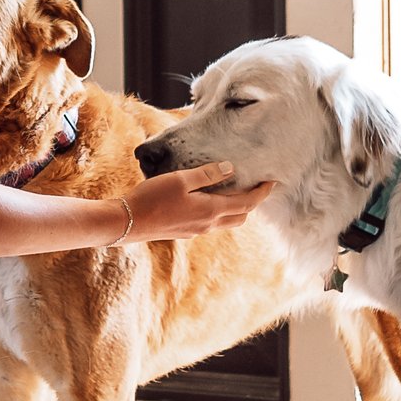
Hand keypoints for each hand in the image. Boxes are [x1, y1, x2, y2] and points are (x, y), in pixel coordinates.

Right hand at [124, 166, 273, 242]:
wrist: (127, 223)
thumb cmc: (152, 198)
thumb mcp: (179, 179)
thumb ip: (206, 174)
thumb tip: (230, 168)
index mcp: (210, 210)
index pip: (246, 203)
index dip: (262, 193)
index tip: (273, 183)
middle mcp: (207, 224)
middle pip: (240, 216)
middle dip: (252, 203)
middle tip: (257, 187)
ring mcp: (195, 231)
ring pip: (225, 221)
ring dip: (236, 208)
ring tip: (236, 191)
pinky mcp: (185, 232)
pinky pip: (211, 223)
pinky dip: (219, 212)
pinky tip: (209, 201)